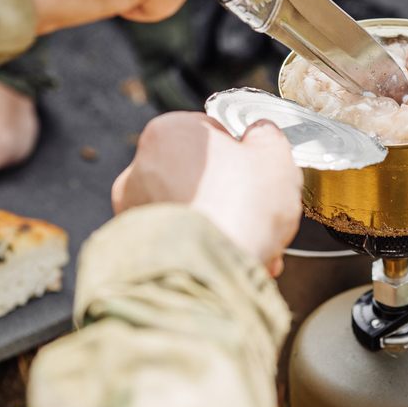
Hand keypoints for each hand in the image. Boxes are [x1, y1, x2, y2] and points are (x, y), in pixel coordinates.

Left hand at [112, 112, 302, 273]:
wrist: (210, 274)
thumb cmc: (241, 208)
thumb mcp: (274, 156)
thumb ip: (266, 136)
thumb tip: (261, 132)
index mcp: (167, 132)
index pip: (212, 134)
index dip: (242, 155)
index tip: (257, 175)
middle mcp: (139, 168)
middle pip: (199, 176)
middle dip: (232, 196)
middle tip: (259, 216)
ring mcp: (134, 211)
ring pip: (192, 211)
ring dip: (223, 226)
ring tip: (254, 247)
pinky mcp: (136, 249)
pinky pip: (180, 242)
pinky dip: (205, 250)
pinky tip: (234, 261)